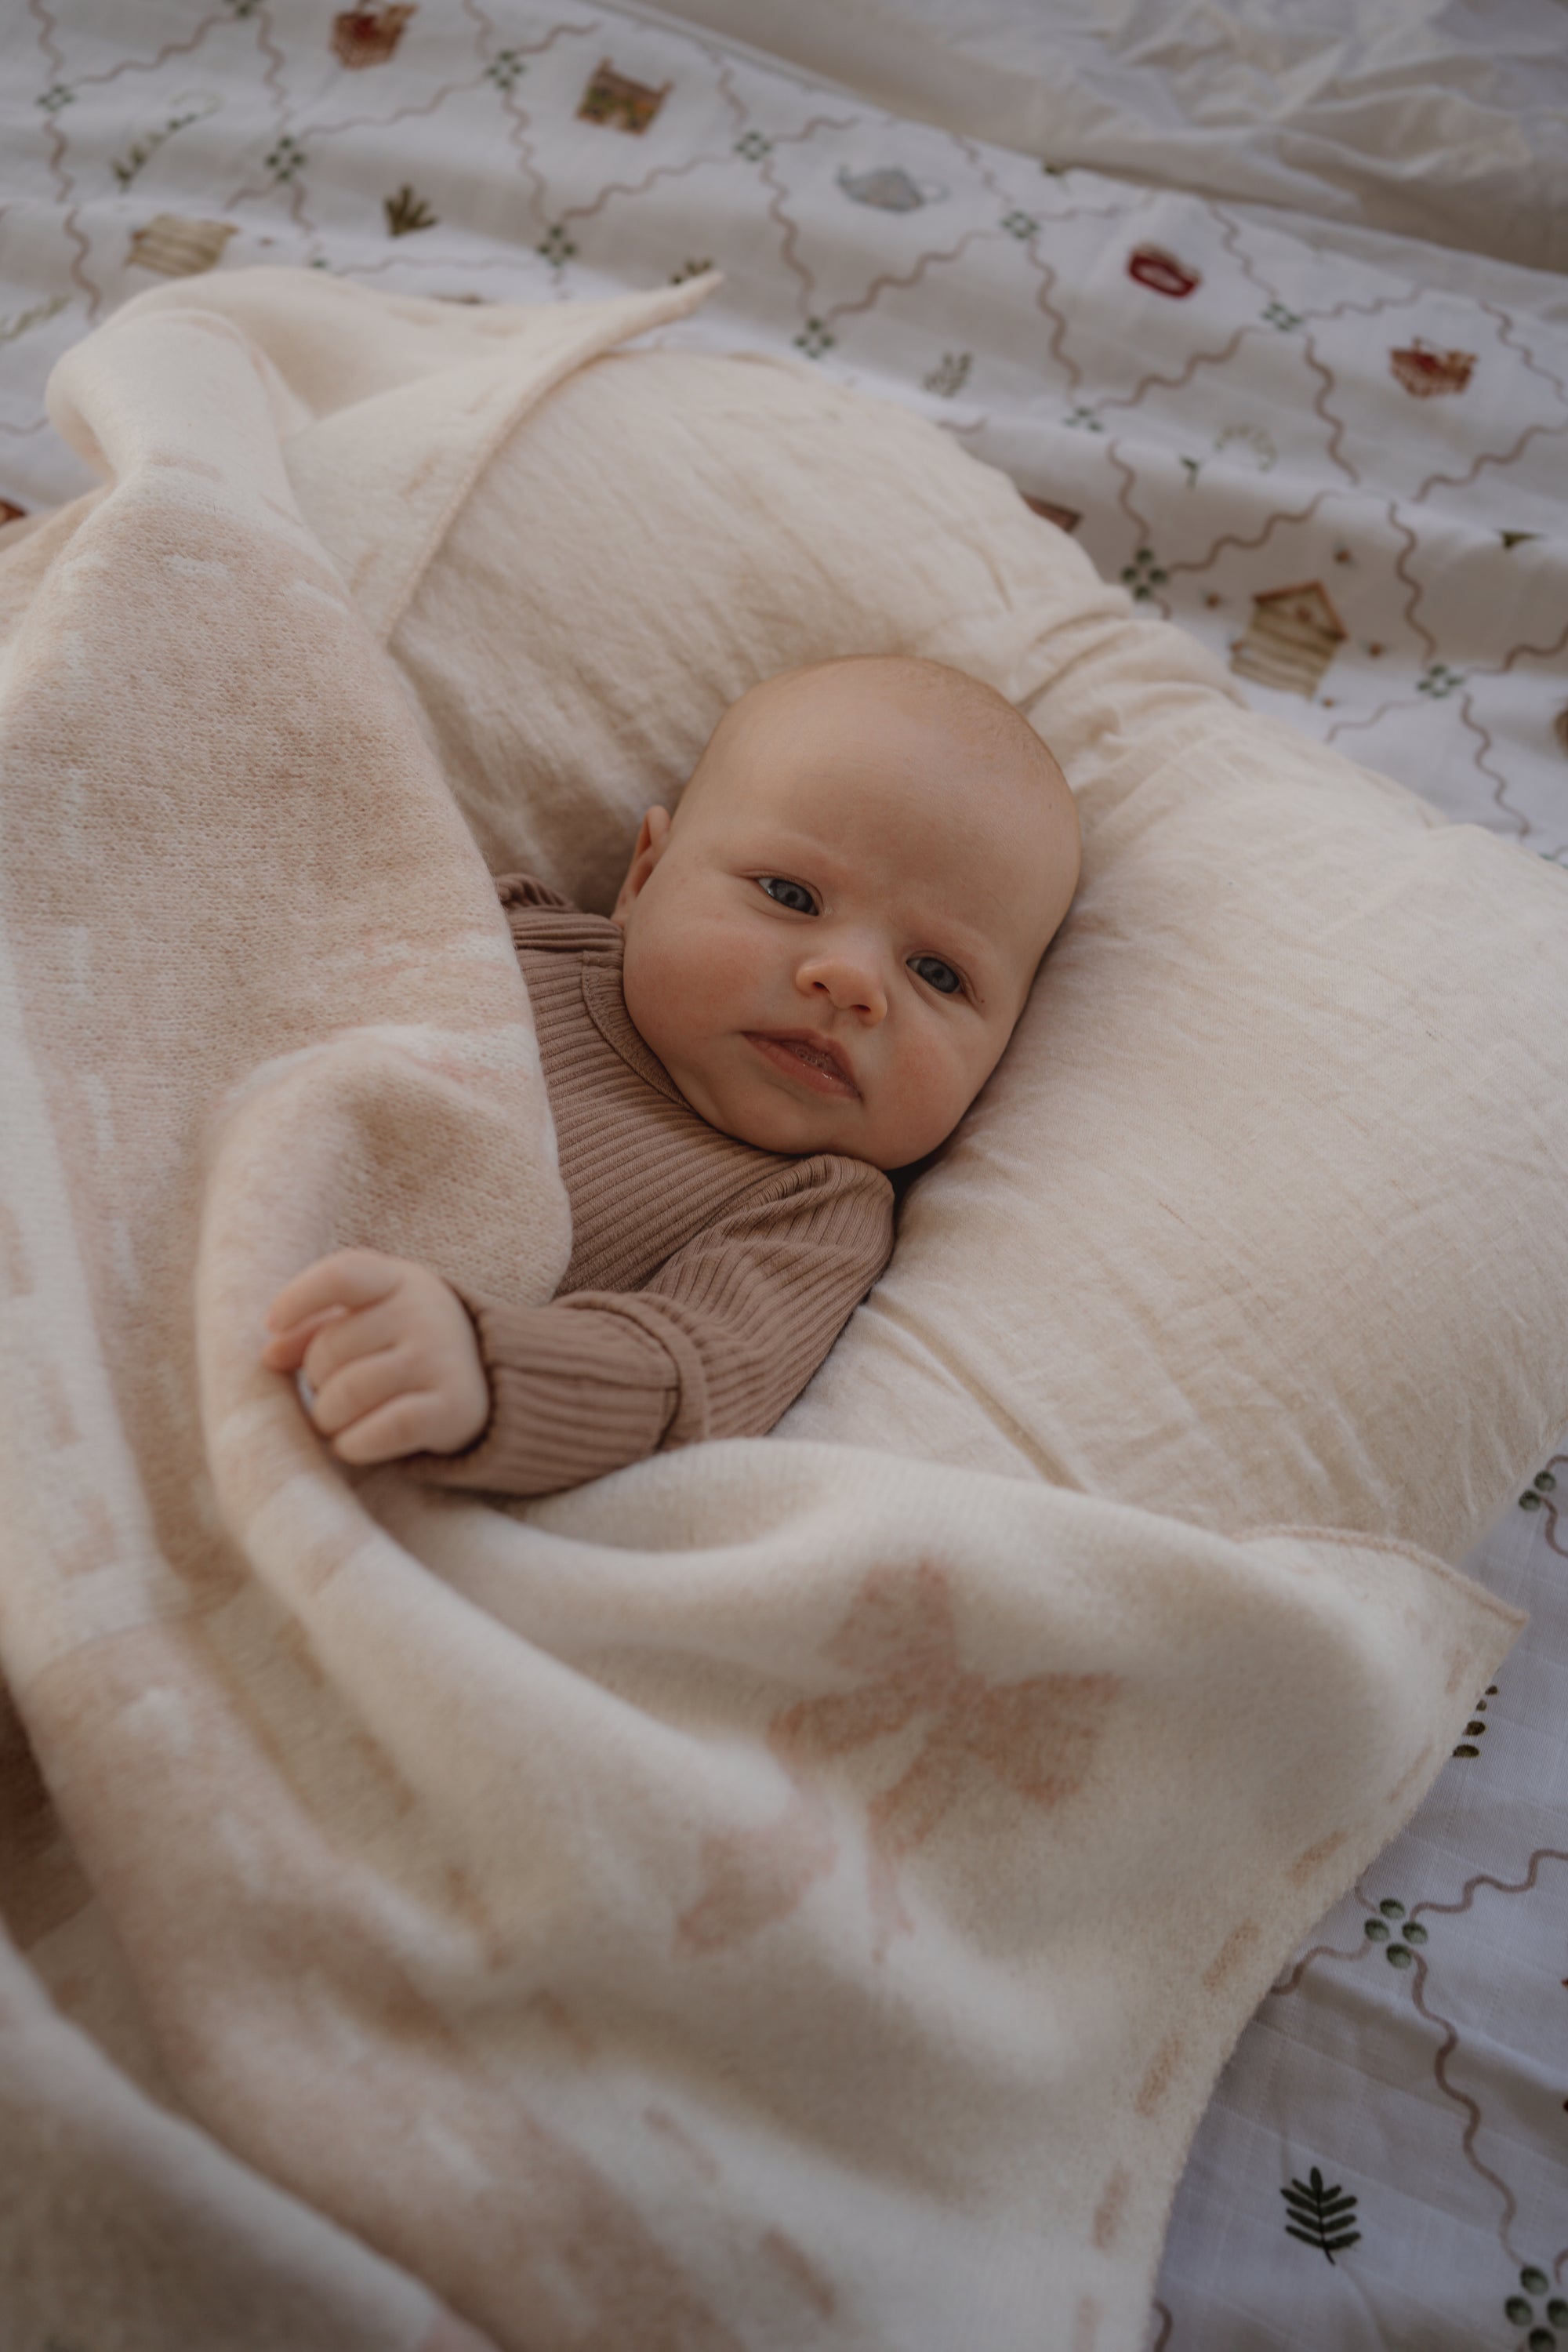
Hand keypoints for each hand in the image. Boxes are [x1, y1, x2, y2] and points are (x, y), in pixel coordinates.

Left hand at [261, 1249, 489, 1464]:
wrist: (488, 1381)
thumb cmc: (406, 1345)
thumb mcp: (368, 1320)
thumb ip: (315, 1328)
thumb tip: (269, 1355)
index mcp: (399, 1280)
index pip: (342, 1275)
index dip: (298, 1297)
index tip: (272, 1324)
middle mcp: (424, 1313)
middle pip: (329, 1350)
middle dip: (315, 1382)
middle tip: (329, 1394)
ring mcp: (441, 1359)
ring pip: (347, 1395)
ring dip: (327, 1420)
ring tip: (337, 1422)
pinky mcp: (454, 1407)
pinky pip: (380, 1431)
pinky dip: (353, 1445)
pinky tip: (352, 1444)